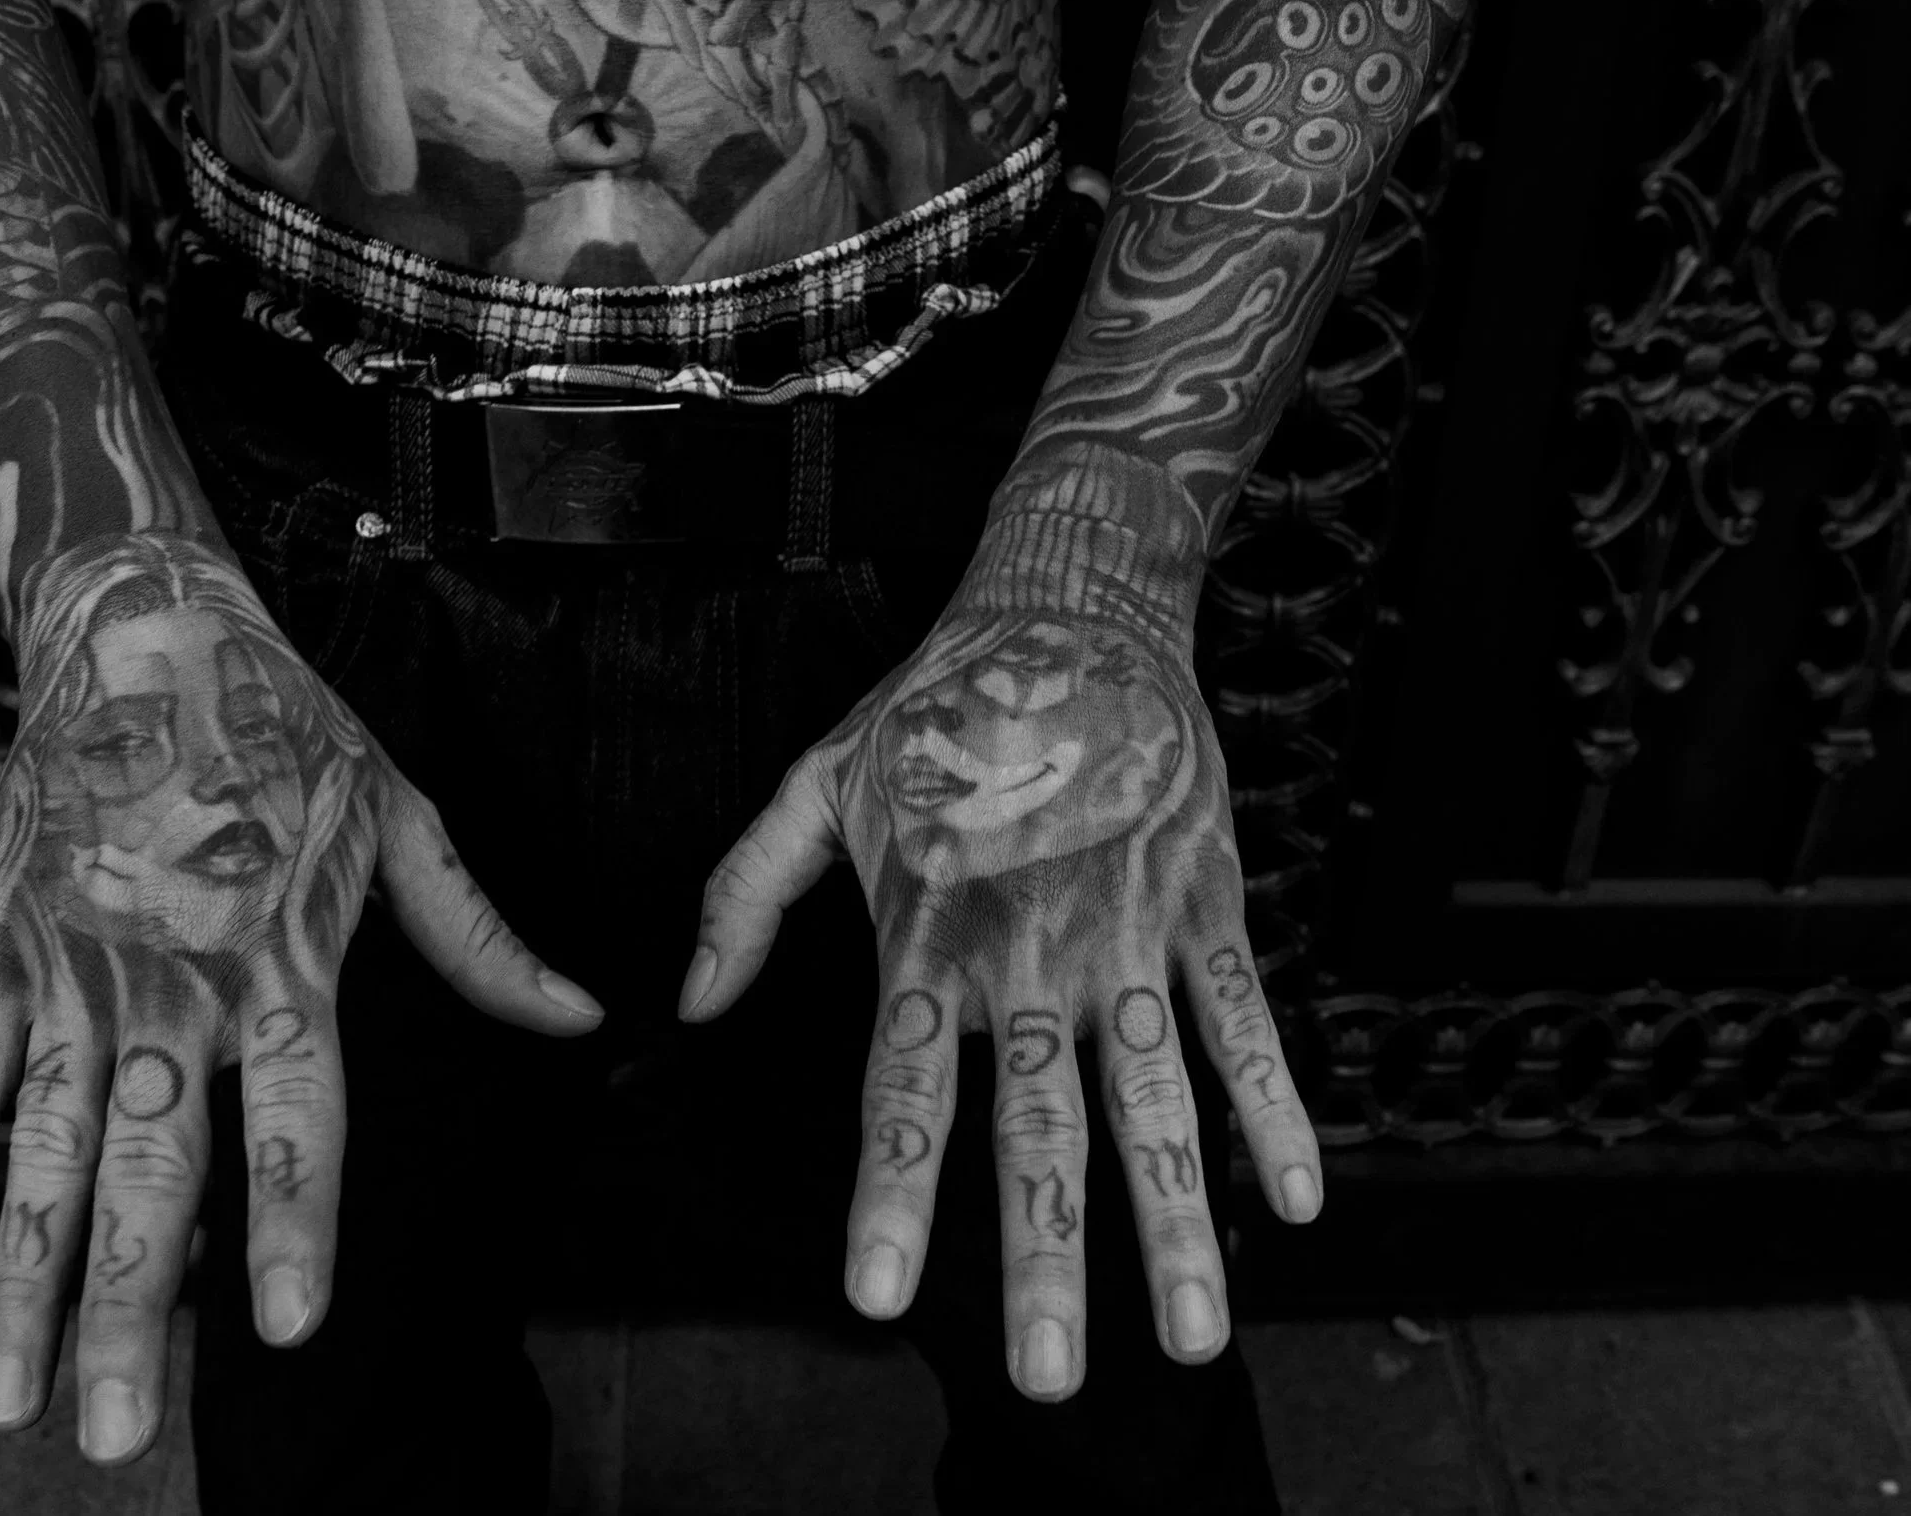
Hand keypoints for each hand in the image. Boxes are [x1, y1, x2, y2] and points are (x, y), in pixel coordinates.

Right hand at [0, 533, 602, 1463]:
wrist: (136, 625)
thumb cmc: (284, 726)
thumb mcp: (401, 816)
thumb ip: (479, 938)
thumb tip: (585, 1016)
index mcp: (280, 954)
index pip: (296, 1114)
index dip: (292, 1222)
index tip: (288, 1329)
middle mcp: (170, 979)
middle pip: (148, 1170)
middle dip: (129, 1311)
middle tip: (113, 1438)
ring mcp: (71, 972)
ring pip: (43, 1153)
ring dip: (23, 1283)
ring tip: (11, 1403)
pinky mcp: (2, 950)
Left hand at [682, 598, 1320, 1400]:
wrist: (1071, 605)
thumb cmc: (935, 707)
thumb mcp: (813, 786)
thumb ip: (744, 897)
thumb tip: (687, 1002)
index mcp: (928, 934)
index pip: (901, 1090)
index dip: (890, 1195)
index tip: (876, 1299)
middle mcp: (1029, 950)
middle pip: (1036, 1125)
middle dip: (1043, 1256)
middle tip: (1049, 1376)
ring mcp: (1127, 930)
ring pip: (1154, 1096)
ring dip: (1171, 1219)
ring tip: (1187, 1333)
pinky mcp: (1204, 900)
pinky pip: (1244, 1017)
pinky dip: (1273, 1105)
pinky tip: (1295, 1199)